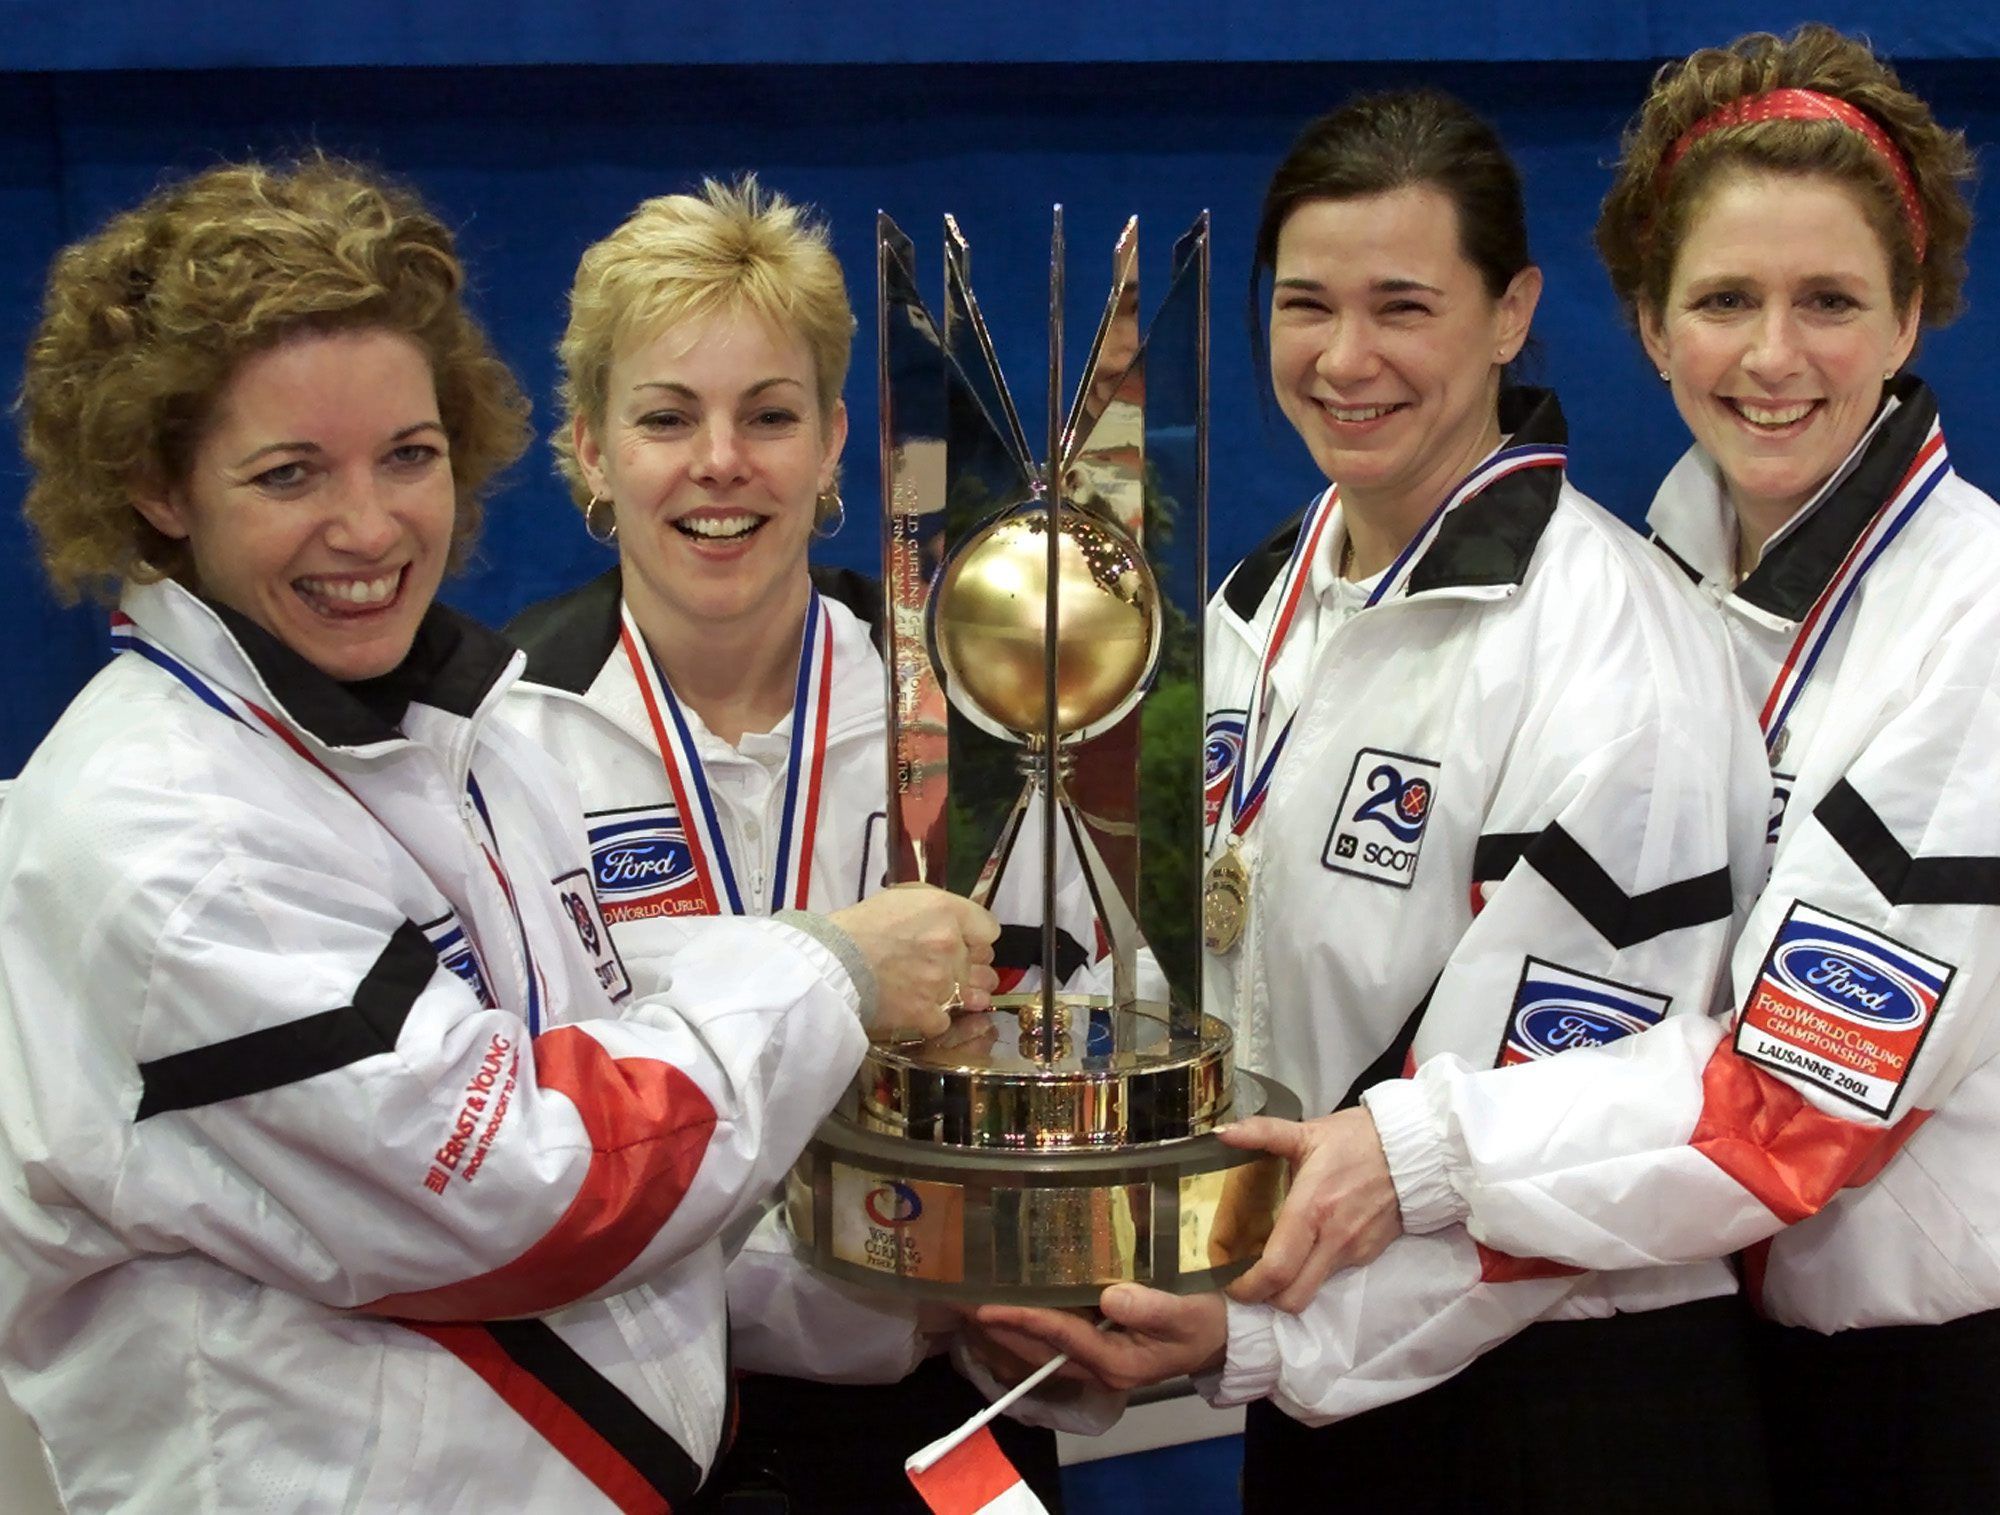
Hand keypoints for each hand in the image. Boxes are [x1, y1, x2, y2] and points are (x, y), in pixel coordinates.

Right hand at [828, 884, 999, 1039]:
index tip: (964, 943)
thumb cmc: (859, 926)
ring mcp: (943, 983)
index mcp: (947, 911)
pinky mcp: (930, 1014)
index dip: (976, 937)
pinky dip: (933, 1017)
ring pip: (974, 996)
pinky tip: (916, 1009)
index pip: (989, 929)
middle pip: (985, 964)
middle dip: (971, 967)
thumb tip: (958, 922)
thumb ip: (938, 908)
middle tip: (947, 969)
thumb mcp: (901, 898)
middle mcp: (952, 946)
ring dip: (962, 995)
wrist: (830, 965)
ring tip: (939, 992)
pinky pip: (948, 1020)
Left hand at [977, 1286, 1226, 1392]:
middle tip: (962, 1304)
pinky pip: (1059, 1334)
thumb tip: (1109, 1299)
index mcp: (1117, 1362)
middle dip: (1002, 1327)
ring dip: (1011, 1326)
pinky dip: (1033, 1319)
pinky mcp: (1103, 1344)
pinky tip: (1017, 1299)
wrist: (1227, 1336)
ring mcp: (1100, 1357)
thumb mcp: (1186, 1314)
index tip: (987, 1308)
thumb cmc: (1208, 1321)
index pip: (1060, 1336)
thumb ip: (1150, 1308)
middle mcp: (1101, 1365)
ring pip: (1045, 1344)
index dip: (1023, 1319)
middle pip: (1041, 1348)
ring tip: (976, 1302)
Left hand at [1220, 1108, 1401, 1312]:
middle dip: (1264, 1298)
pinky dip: (1312, 1272)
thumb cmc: (1356, 1139)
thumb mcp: (1306, 1131)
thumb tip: (1220, 1133)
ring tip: (1272, 1263)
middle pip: (1293, 1298)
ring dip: (1288, 1287)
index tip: (1228, 1282)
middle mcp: (1333, 1239)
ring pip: (1313, 1292)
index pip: (1276, 1270)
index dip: (1247, 1287)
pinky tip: (1304, 1249)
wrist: (1413, 1149)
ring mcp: (1354, 1251)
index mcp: (1312, 1210)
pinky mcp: (1368, 1255)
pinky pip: (1332, 1276)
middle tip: (1247, 1279)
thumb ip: (1261, 1132)